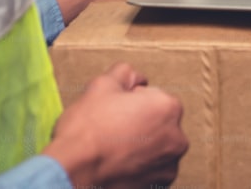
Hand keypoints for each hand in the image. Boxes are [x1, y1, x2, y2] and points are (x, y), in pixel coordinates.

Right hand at [43, 63, 188, 188]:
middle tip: (112, 131)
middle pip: (158, 123)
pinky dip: (139, 169)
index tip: (114, 112)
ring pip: (156, 148)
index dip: (131, 102)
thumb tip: (137, 77)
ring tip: (114, 151)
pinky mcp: (158, 186)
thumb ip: (125, 73)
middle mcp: (177, 137)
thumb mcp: (102, 86)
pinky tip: (118, 167)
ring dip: (142, 147)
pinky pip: (151, 171)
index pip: (153, 97)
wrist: (73, 172)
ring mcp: (169, 165)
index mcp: (169, 108)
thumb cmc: (87, 129)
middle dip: (141, 124)